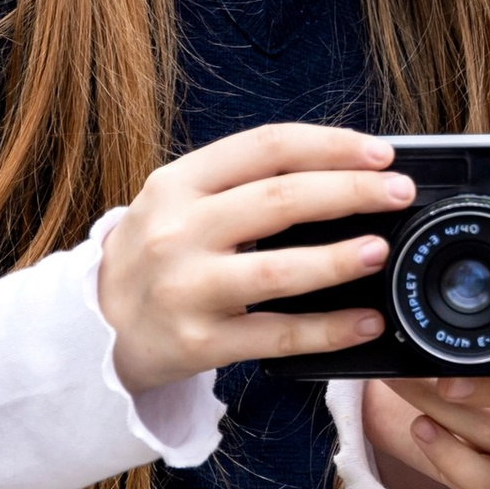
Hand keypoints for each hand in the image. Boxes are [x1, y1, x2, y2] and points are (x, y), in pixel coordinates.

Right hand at [99, 123, 409, 393]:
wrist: (89, 330)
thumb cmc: (154, 258)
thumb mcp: (177, 203)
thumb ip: (240, 185)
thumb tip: (341, 171)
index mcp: (178, 182)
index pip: (266, 147)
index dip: (331, 145)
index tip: (381, 153)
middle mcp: (177, 230)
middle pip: (279, 200)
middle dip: (351, 192)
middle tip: (399, 193)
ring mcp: (186, 288)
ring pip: (277, 270)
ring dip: (338, 259)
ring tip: (381, 251)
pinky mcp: (197, 343)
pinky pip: (275, 336)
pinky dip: (327, 330)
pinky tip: (364, 322)